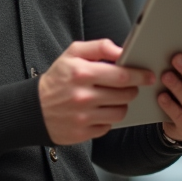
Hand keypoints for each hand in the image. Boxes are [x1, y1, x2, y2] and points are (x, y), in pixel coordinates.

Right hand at [39, 39, 155, 144]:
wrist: (33, 108)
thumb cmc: (57, 78)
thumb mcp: (72, 53)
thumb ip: (99, 47)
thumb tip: (122, 50)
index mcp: (81, 73)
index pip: (121, 75)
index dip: (139, 75)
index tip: (148, 75)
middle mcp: (82, 96)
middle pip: (124, 95)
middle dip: (132, 89)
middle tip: (130, 86)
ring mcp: (82, 117)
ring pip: (120, 112)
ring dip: (122, 105)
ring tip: (115, 98)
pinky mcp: (81, 133)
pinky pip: (108, 127)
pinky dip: (108, 119)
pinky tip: (99, 111)